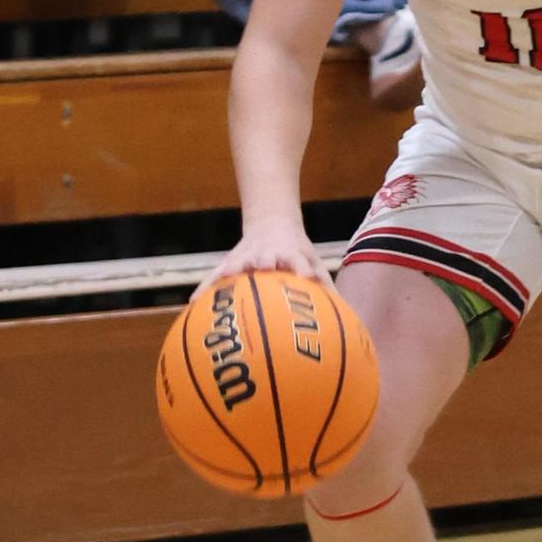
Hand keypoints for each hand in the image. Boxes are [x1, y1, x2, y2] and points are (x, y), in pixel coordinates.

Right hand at [196, 221, 328, 296]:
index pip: (299, 260)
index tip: (307, 278)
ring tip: (222, 282)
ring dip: (232, 269)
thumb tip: (348, 318)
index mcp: (292, 254)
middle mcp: (269, 252)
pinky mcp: (232, 260)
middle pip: (266, 255)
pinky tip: (193, 302)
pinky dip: (206, 286)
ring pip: (237, 261)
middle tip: (264, 266)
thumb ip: (327, 289)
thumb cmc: (298, 254)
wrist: (273, 223)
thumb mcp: (314, 264)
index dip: (303, 267)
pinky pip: (215, 275)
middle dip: (265, 260)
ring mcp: (248, 255)